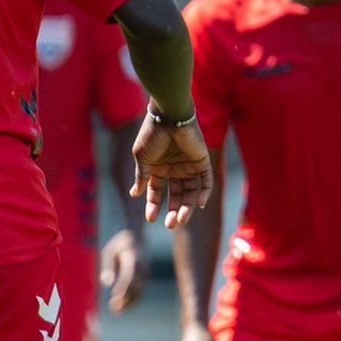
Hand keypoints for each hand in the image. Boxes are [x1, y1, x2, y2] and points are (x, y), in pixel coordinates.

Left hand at [101, 229, 145, 313]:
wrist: (136, 237)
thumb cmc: (119, 245)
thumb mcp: (109, 251)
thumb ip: (108, 266)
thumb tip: (106, 283)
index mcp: (134, 260)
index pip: (129, 277)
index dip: (122, 288)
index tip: (115, 298)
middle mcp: (142, 268)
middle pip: (135, 287)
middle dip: (126, 299)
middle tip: (114, 309)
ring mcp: (145, 274)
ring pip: (139, 291)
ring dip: (129, 303)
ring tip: (116, 312)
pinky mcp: (144, 278)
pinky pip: (140, 291)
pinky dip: (132, 300)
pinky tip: (122, 308)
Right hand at [131, 114, 213, 228]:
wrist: (169, 115)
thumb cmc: (152, 134)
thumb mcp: (142, 158)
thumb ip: (141, 177)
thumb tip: (134, 194)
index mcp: (158, 167)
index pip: (156, 191)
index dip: (153, 205)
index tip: (150, 219)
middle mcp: (174, 168)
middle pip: (176, 195)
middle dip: (173, 211)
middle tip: (170, 225)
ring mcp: (188, 165)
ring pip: (190, 191)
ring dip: (186, 207)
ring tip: (181, 220)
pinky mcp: (202, 160)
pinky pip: (206, 180)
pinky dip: (203, 192)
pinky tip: (198, 205)